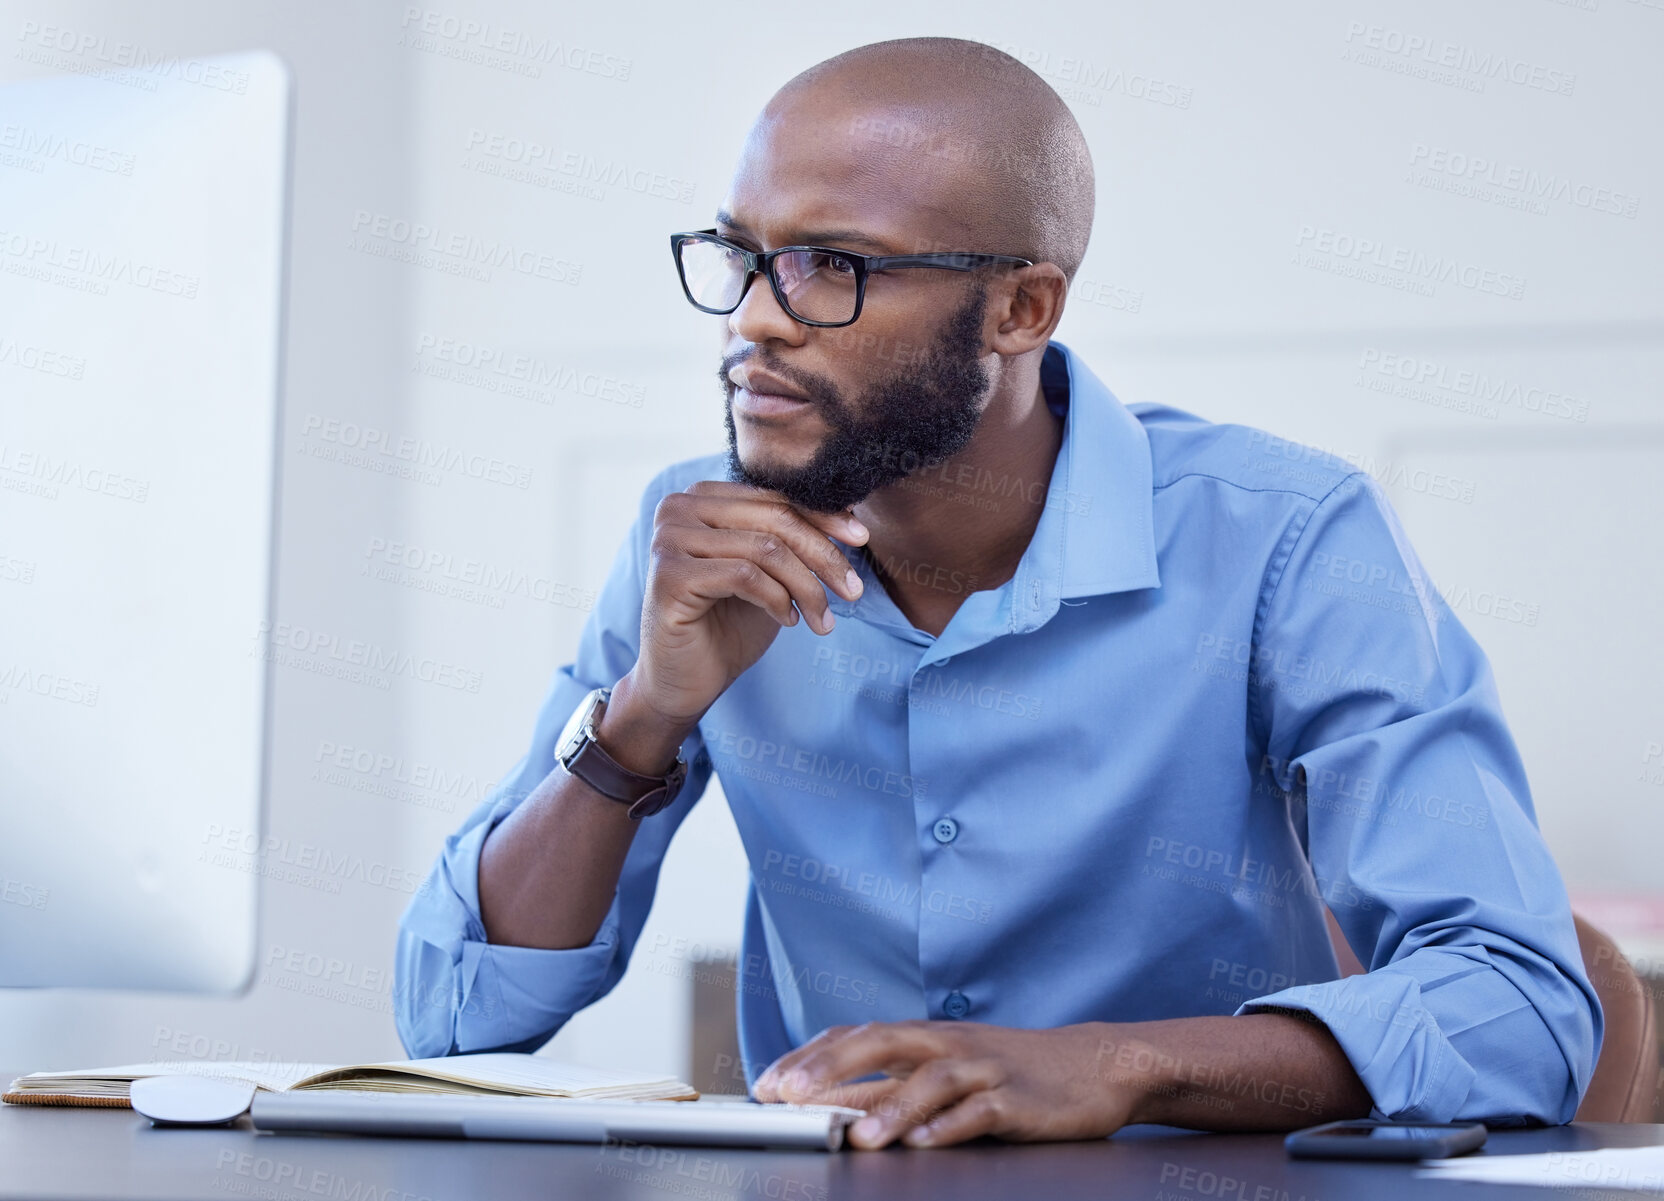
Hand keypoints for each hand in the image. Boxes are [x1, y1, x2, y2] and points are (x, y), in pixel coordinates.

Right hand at [626, 480, 867, 733]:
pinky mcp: (669, 576)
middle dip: (823, 555)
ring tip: (823, 619)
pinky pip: (745, 577)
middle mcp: (678, 508)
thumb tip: (847, 508)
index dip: (823, 517)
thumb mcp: (769, 574)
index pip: (775, 496)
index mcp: (701, 498)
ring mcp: (669, 539)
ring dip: (806, 587)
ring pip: (766, 549)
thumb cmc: (727, 625)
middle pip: (774, 519)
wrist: (683, 682)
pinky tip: (789, 621)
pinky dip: (778, 600)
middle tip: (854, 591)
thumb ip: (791, 539)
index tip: (861, 540)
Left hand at [751, 1020, 1133, 1148]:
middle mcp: (947, 1044)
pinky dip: (951, 1124)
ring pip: (931, 1079)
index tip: (765, 1082)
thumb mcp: (946, 1071)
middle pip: (882, 1042)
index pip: (856, 1036)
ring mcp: (984, 1069)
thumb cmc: (1010, 1072)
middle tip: (788, 1094)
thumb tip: (834, 1106)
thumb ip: (895, 1086)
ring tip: (857, 1136)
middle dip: (831, 1067)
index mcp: (924, 1037)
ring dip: (891, 1107)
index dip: (809, 1056)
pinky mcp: (1018, 1098)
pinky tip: (926, 1143)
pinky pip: (980, 1110)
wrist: (1094, 1066)